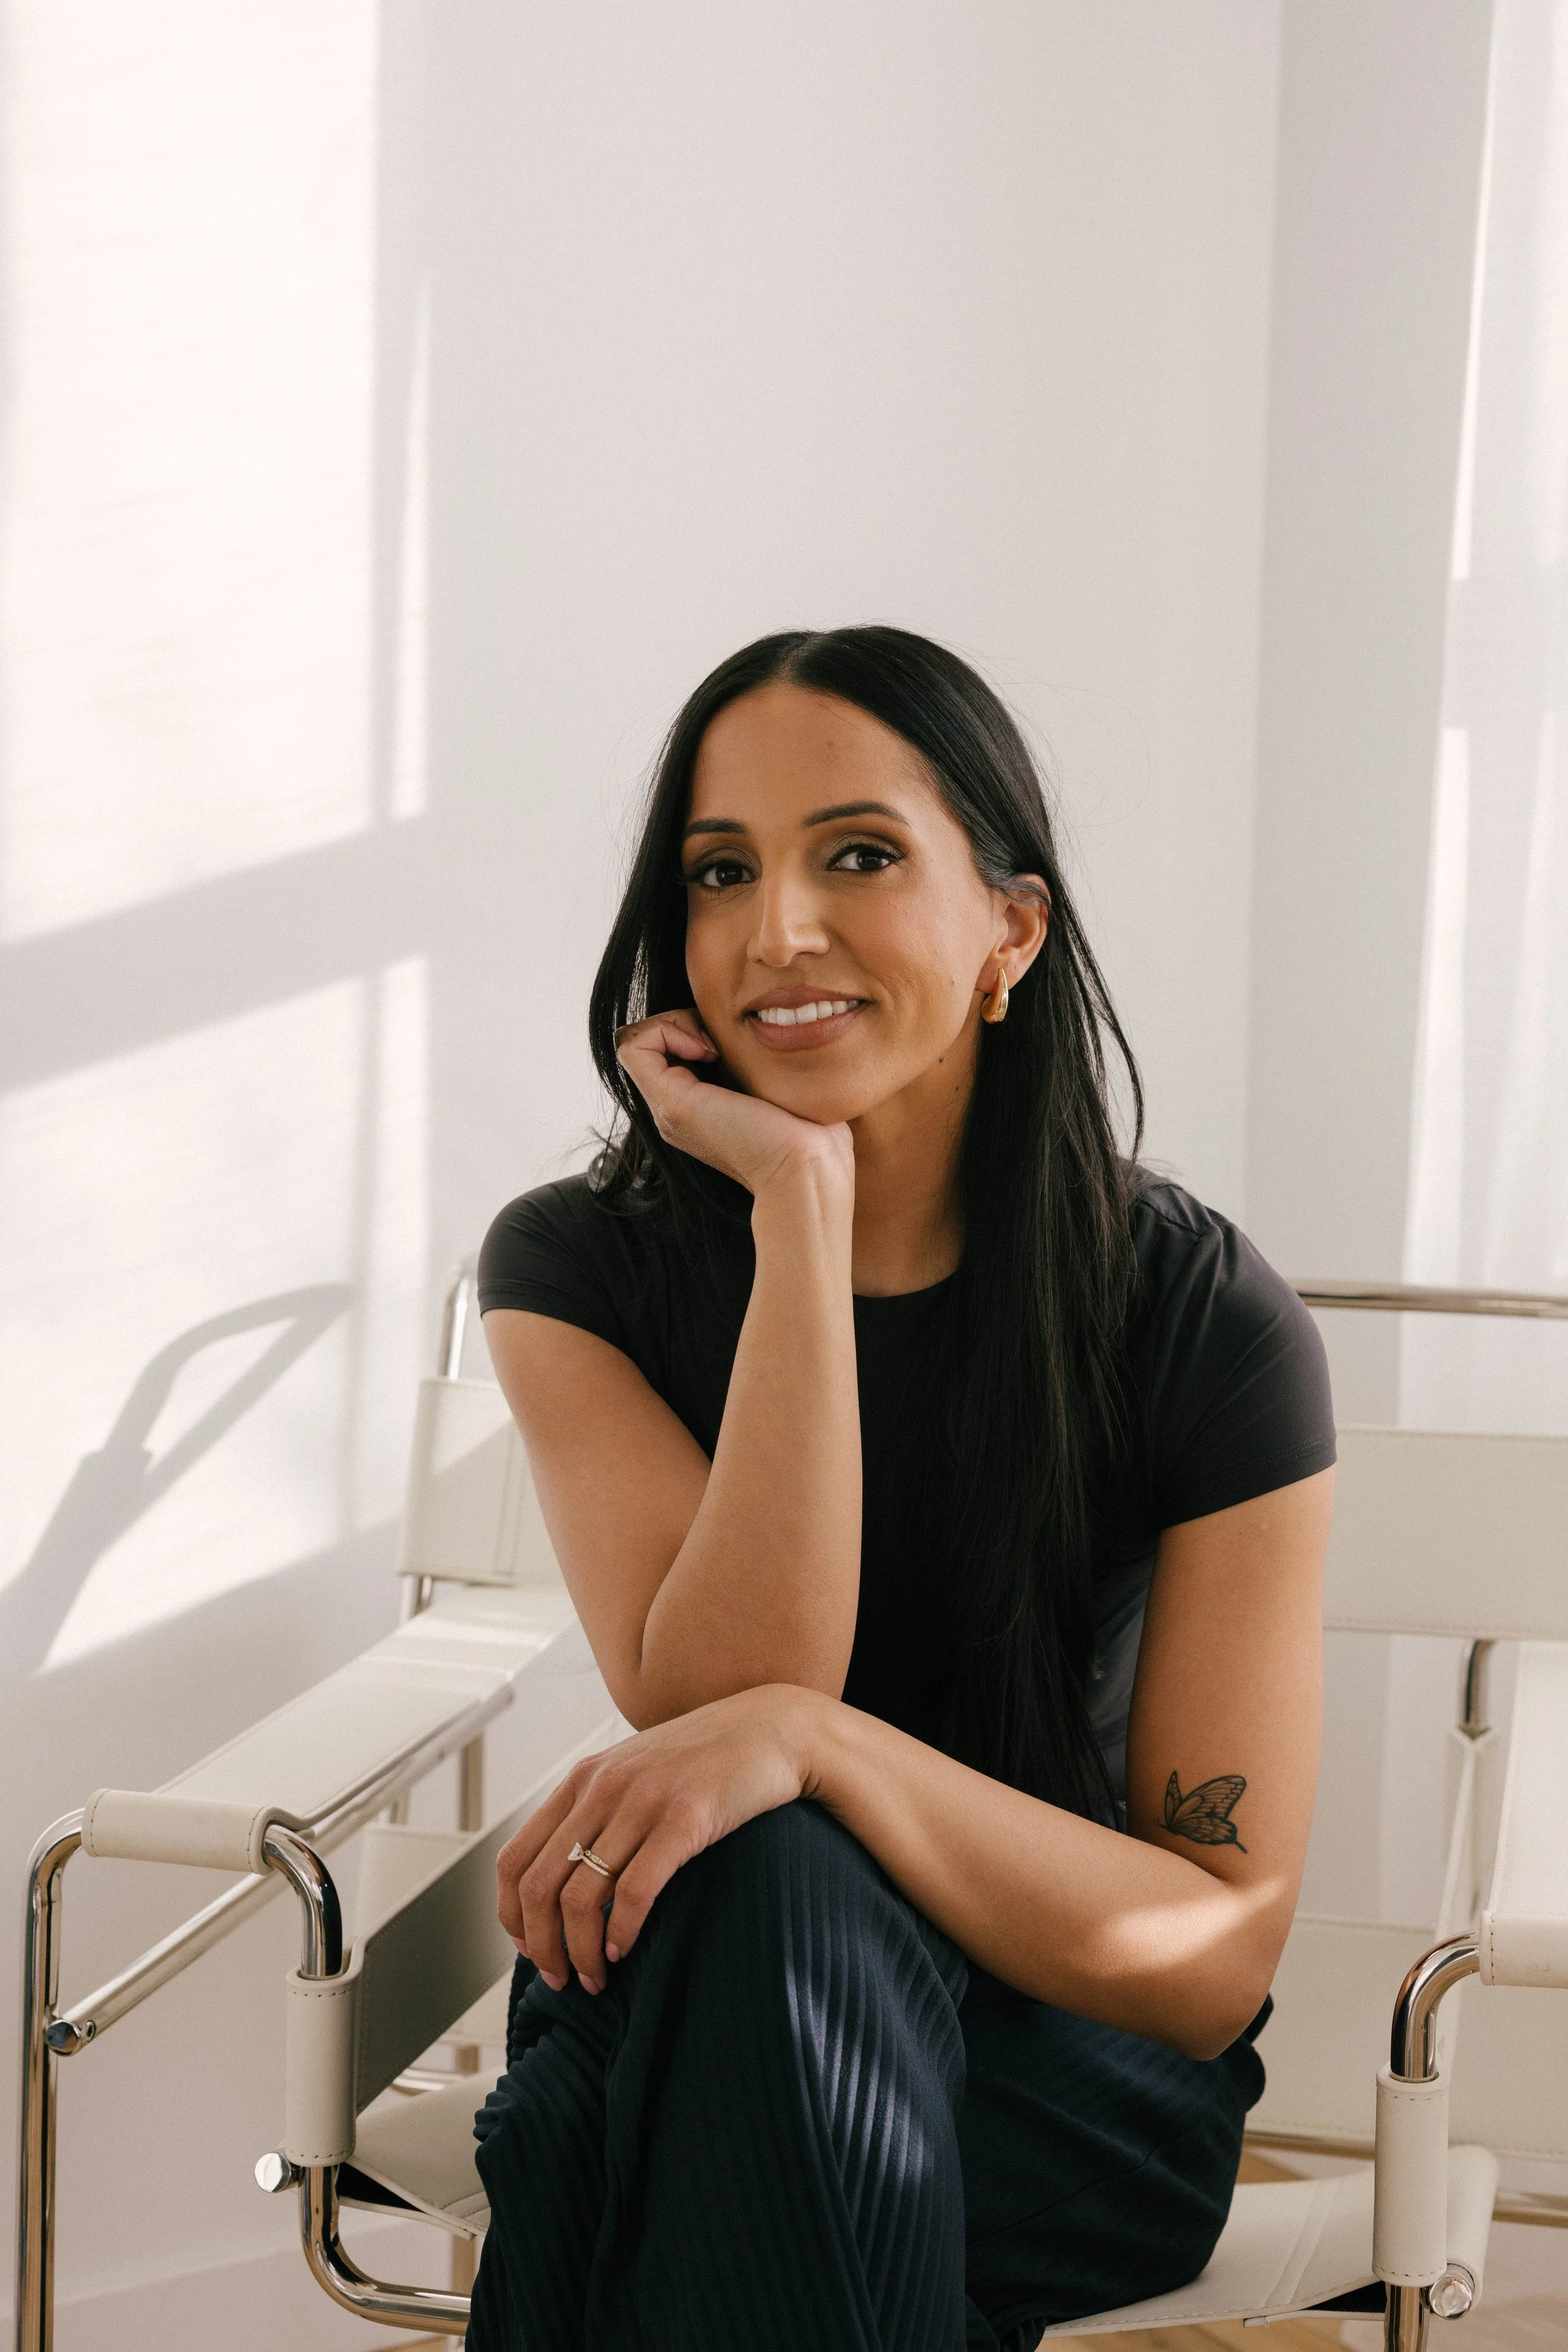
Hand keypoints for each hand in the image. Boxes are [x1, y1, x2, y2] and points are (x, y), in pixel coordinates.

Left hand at [496, 1685, 827, 1993]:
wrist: (774, 1728)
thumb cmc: (706, 1762)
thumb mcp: (638, 1774)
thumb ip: (601, 1813)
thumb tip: (569, 1883)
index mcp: (583, 1779)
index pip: (514, 1859)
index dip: (511, 1916)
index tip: (531, 1950)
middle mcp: (602, 1787)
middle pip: (539, 1886)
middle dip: (543, 1946)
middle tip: (561, 1980)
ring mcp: (643, 1801)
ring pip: (581, 1896)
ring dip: (580, 1952)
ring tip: (595, 1979)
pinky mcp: (686, 1818)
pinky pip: (635, 1891)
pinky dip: (622, 1932)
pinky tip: (625, 1951)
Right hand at [615, 1010, 852, 1199]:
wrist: (805, 1169)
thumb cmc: (806, 1130)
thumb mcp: (772, 1084)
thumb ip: (750, 1063)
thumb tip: (748, 1026)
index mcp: (695, 1105)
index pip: (664, 1046)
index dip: (688, 1026)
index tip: (726, 1041)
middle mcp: (673, 1109)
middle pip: (650, 1042)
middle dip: (683, 1022)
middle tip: (721, 1042)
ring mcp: (667, 1108)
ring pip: (638, 1040)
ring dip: (675, 1023)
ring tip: (715, 1046)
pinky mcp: (671, 1103)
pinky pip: (634, 1045)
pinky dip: (667, 1029)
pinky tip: (708, 1048)